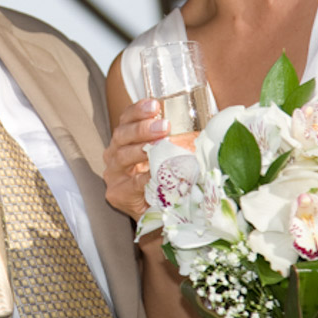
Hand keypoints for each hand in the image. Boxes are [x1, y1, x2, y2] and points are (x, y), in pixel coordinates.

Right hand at [104, 99, 168, 221]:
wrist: (153, 212)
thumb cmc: (161, 178)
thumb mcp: (165, 155)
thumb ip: (174, 139)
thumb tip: (203, 124)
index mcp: (123, 141)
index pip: (126, 120)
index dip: (138, 110)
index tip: (154, 104)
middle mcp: (113, 154)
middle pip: (121, 135)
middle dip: (142, 128)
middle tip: (163, 125)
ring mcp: (113, 174)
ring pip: (122, 156)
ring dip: (142, 149)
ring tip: (159, 144)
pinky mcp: (117, 193)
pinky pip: (131, 183)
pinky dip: (144, 178)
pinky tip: (155, 173)